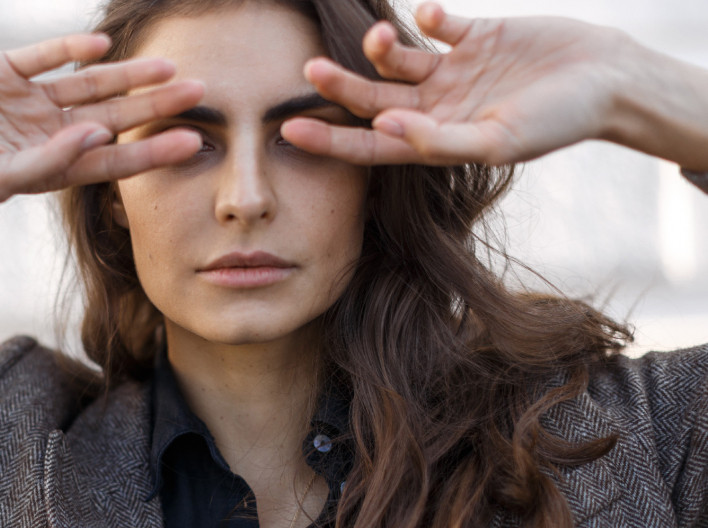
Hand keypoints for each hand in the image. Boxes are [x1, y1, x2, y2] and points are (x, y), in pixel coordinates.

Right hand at [0, 33, 203, 202]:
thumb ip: (45, 162)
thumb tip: (97, 136)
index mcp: (48, 166)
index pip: (112, 159)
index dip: (152, 151)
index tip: (194, 142)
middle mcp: (44, 132)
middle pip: (112, 116)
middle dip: (154, 106)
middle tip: (201, 92)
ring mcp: (24, 100)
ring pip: (87, 84)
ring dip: (126, 74)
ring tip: (168, 65)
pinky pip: (44, 56)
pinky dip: (70, 49)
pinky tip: (102, 44)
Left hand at [282, 3, 627, 165]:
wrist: (608, 80)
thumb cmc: (556, 122)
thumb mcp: (497, 142)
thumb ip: (440, 140)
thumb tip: (387, 129)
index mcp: (436, 139)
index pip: (370, 144)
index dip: (330, 140)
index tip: (288, 129)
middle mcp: (436, 106)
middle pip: (373, 99)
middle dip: (340, 86)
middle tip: (308, 69)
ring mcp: (453, 70)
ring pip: (398, 60)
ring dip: (381, 48)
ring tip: (379, 37)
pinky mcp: (474, 34)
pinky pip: (437, 24)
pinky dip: (427, 17)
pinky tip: (429, 14)